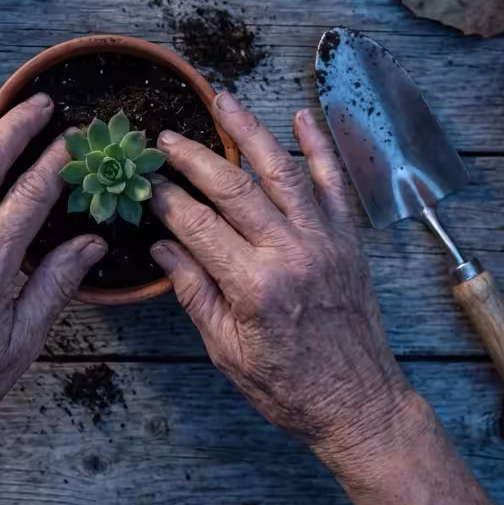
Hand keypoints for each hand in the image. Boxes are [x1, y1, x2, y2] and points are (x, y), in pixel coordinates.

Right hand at [148, 92, 413, 458]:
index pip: (198, 226)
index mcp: (254, 287)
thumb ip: (194, 292)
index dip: (166, 200)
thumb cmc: (288, 388)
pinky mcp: (348, 239)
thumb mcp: (225, 350)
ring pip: (282, 171)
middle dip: (195, 158)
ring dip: (250, 131)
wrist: (358, 404)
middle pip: (234, 188)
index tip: (145, 183)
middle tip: (165, 139)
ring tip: (223, 100)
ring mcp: (324, 241)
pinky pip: (334, 182)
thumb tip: (161, 248)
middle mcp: (292, 254)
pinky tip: (303, 116)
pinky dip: (320, 146)